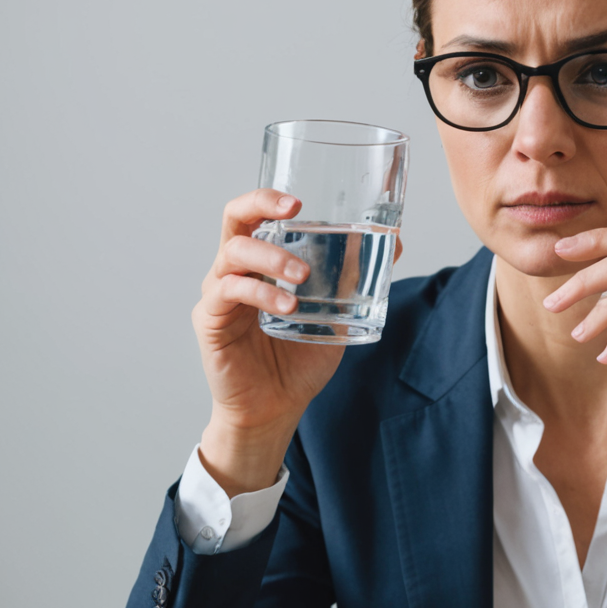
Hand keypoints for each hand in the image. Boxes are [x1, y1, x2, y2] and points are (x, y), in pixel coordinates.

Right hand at [193, 189, 343, 493]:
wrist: (274, 409)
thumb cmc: (298, 360)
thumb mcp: (336, 314)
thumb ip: (357, 280)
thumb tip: (396, 243)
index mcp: (259, 262)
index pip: (253, 215)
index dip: (268, 198)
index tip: (299, 201)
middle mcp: (234, 270)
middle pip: (234, 220)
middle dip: (261, 206)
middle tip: (295, 212)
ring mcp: (218, 292)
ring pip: (234, 253)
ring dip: (272, 257)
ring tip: (302, 278)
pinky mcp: (210, 319)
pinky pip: (230, 291)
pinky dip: (261, 293)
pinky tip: (287, 305)